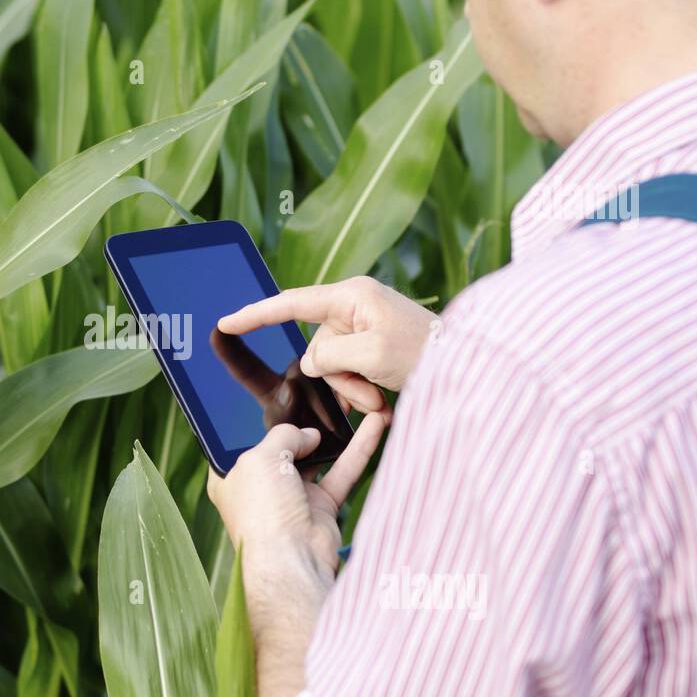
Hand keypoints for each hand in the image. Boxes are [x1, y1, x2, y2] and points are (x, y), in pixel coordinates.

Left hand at [207, 416, 386, 617]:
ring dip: (335, 433)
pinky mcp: (320, 507)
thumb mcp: (261, 457)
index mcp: (232, 476)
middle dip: (304, 423)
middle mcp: (260, 487)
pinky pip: (341, 472)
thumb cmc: (262, 511)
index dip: (260, 418)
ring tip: (352, 402)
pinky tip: (374, 424)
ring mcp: (291, 497)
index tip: (282, 396)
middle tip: (324, 395)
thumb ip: (284, 435)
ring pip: (317, 457)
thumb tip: (308, 434)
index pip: (243, 439)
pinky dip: (358, 450)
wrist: (290, 560)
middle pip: (284, 446)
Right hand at [218, 276, 439, 411]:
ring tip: (381, 400)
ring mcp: (364, 327)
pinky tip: (383, 399)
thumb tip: (313, 362)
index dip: (256, 314)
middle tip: (369, 397)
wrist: (468, 367)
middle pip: (317, 347)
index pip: (291, 303)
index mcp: (352, 297)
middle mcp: (354, 307)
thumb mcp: (372, 356)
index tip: (227, 322)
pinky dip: (362, 389)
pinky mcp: (373, 345)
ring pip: (333, 366)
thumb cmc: (425, 353)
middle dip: (338, 378)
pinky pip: (350, 371)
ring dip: (353, 389)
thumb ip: (330, 356)